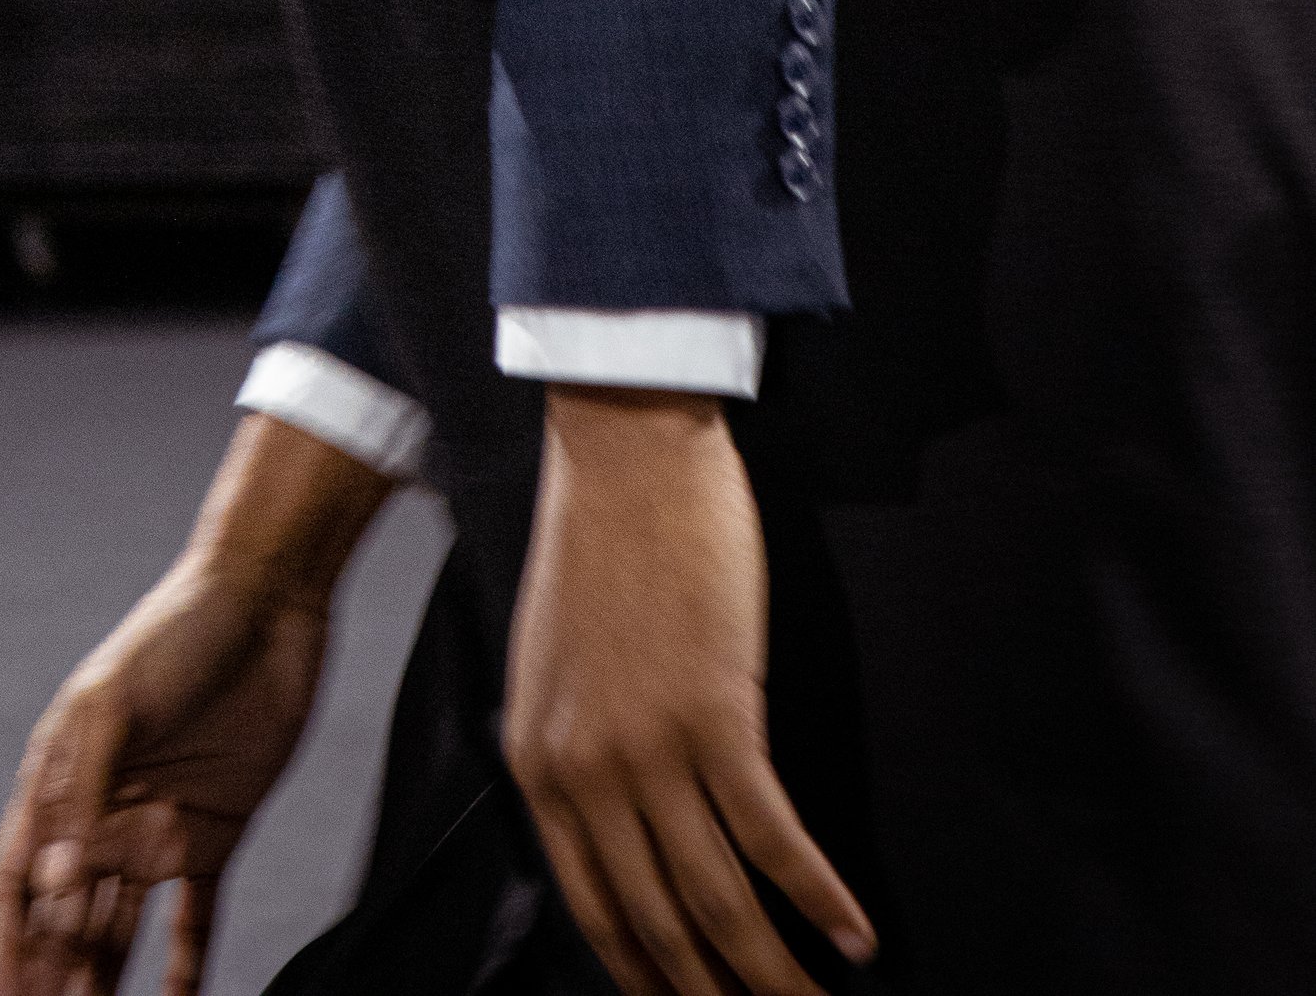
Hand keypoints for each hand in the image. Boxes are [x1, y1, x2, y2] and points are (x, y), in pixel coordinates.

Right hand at [0, 414, 391, 995]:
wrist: (267, 600)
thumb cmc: (175, 634)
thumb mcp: (115, 703)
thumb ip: (83, 796)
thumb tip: (54, 890)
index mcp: (61, 778)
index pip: (18, 880)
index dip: (7, 943)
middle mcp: (103, 813)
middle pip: (66, 918)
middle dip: (55, 976)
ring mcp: (158, 827)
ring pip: (120, 929)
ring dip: (106, 981)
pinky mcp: (215, 833)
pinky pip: (195, 918)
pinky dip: (186, 968)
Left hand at [504, 390, 876, 995]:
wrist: (624, 449)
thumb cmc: (597, 543)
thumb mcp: (552, 664)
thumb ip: (571, 751)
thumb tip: (613, 829)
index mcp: (537, 763)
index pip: (595, 909)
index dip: (647, 975)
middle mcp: (585, 773)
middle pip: (660, 926)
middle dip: (715, 992)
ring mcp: (650, 750)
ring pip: (720, 904)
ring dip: (774, 974)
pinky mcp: (717, 716)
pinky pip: (773, 839)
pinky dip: (818, 900)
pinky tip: (853, 938)